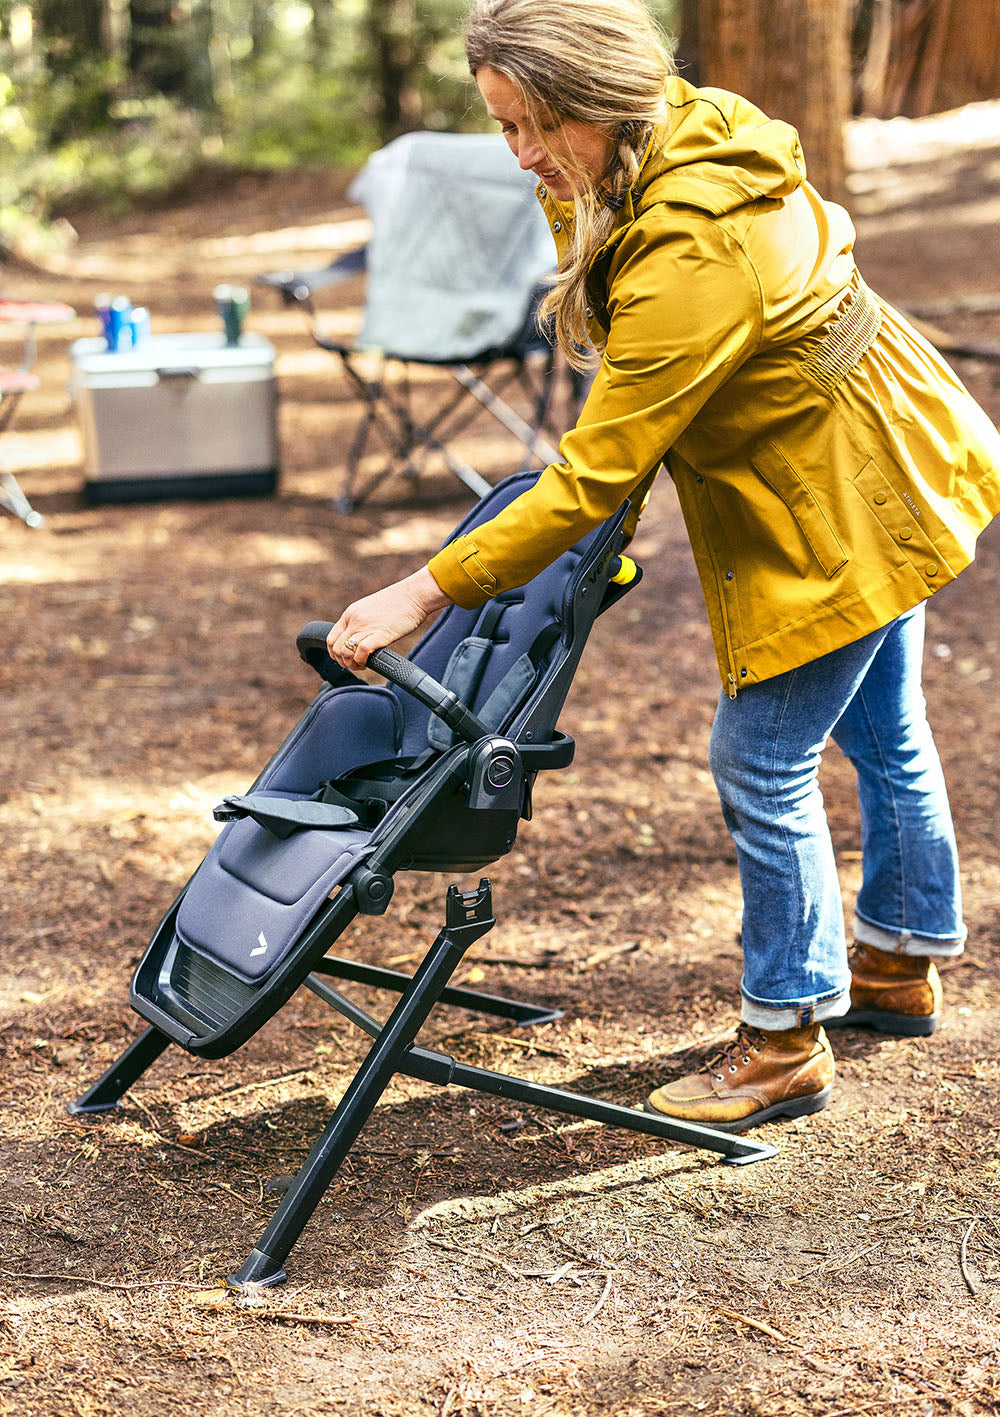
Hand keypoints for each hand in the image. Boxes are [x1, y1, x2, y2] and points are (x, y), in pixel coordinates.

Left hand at [328, 566, 452, 667]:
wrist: (414, 595)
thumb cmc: (398, 603)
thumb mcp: (371, 609)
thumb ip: (361, 622)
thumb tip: (359, 638)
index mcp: (350, 613)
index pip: (331, 638)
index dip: (334, 653)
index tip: (344, 659)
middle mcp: (355, 620)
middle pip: (336, 648)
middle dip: (342, 662)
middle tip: (355, 664)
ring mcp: (366, 627)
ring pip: (345, 651)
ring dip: (351, 664)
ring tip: (362, 665)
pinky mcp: (380, 634)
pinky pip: (361, 652)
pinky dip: (361, 661)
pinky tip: (368, 662)